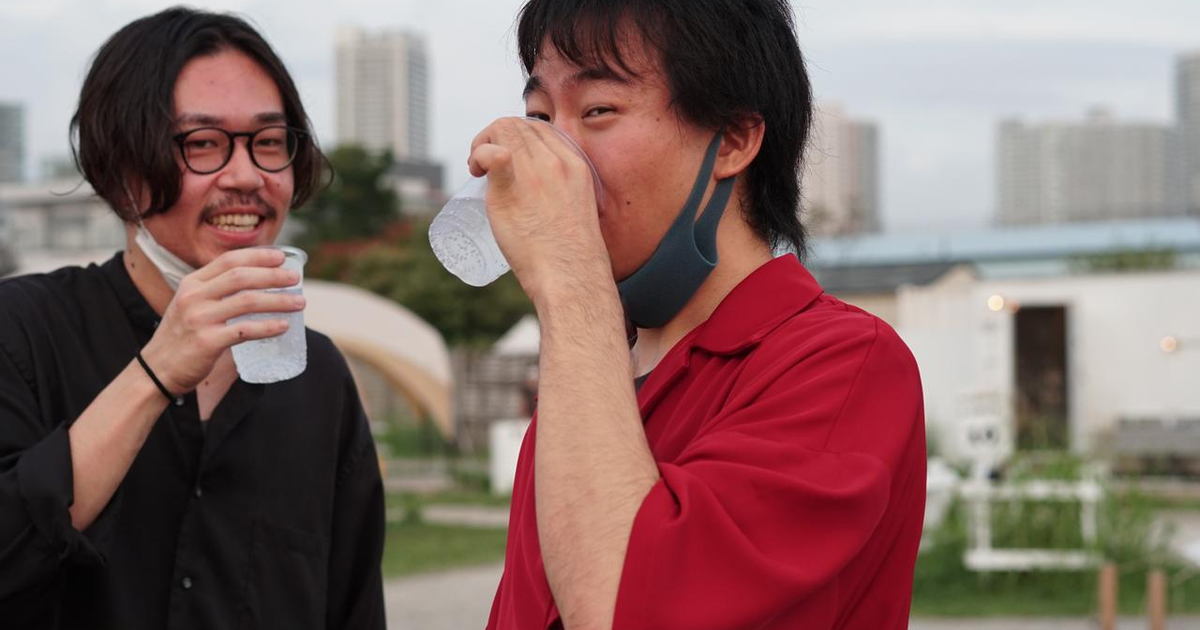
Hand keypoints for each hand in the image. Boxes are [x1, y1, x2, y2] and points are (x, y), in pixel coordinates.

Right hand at [140, 248, 303, 393]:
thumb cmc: (182, 336)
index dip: (257, 256)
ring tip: (299, 303)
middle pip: (241, 277)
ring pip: (247, 301)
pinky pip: (245, 330)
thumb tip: (256, 281)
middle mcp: (194, 297)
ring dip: (278, 301)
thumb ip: (215, 291)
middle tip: (295, 279)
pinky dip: (268, 327)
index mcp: (192, 283)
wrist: (157, 369)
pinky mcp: (207, 342)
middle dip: (273, 275)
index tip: (281, 257)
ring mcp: (200, 319)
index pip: (229, 260)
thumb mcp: (190, 304)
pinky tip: (284, 326)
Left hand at [467, 117, 611, 304]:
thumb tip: (538, 199)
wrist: (571, 276)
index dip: (516, 137)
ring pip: (502, 129)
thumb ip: (562, 194)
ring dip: (482, 142)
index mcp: (574, 165)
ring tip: (477, 168)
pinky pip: (492, 154)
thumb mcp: (579, 209)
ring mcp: (533, 174)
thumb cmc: (573, 255)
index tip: (506, 158)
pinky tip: (476, 168)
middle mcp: (555, 162)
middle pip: (517, 125)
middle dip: (494, 136)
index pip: (540, 128)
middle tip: (483, 166)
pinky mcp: (510, 190)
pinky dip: (480, 152)